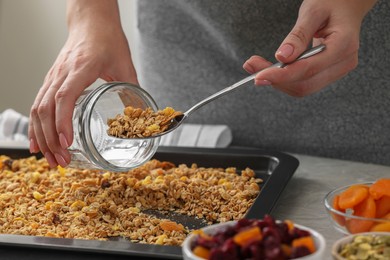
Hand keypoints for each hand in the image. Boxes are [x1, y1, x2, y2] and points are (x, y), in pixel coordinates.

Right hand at [28, 0, 136, 167]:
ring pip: (37, 109)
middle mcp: (62, 73)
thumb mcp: (126, 64)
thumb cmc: (108, 39)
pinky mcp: (50, 80)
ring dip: (41, 137)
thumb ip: (133, 90)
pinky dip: (35, 126)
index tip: (67, 143)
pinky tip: (37, 143)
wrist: (91, 22)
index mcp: (81, 68)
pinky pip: (37, 105)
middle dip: (51, 139)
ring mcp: (53, 77)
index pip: (64, 97)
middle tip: (62, 162)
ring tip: (50, 160)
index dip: (63, 122)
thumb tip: (144, 115)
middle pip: (45, 109)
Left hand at [243, 0, 376, 96]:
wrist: (347, 4)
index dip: (281, 75)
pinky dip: (284, 79)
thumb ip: (298, 35)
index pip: (308, 69)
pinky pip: (303, 82)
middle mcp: (344, 63)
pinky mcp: (328, 73)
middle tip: (251, 66)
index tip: (258, 75)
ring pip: (302, 87)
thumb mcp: (313, 11)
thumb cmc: (331, 2)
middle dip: (275, 80)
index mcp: (344, 46)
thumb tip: (282, 57)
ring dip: (277, 81)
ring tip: (255, 67)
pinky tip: (269, 69)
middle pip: (304, 84)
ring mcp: (337, 70)